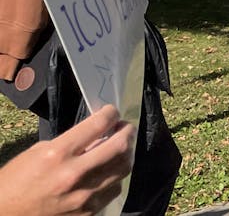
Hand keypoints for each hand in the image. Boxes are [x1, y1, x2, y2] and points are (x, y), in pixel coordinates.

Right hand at [0, 104, 133, 215]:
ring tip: (120, 148)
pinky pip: (113, 189)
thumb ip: (70, 142)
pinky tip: (107, 172)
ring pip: (123, 168)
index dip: (110, 113)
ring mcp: (83, 196)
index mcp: (57, 154)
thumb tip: (97, 136)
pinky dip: (114, 177)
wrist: (5, 215)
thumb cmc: (16, 180)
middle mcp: (74, 175)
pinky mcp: (87, 212)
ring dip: (125, 154)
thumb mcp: (38, 152)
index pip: (98, 125)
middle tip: (124, 127)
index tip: (112, 112)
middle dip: (127, 131)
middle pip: (120, 146)